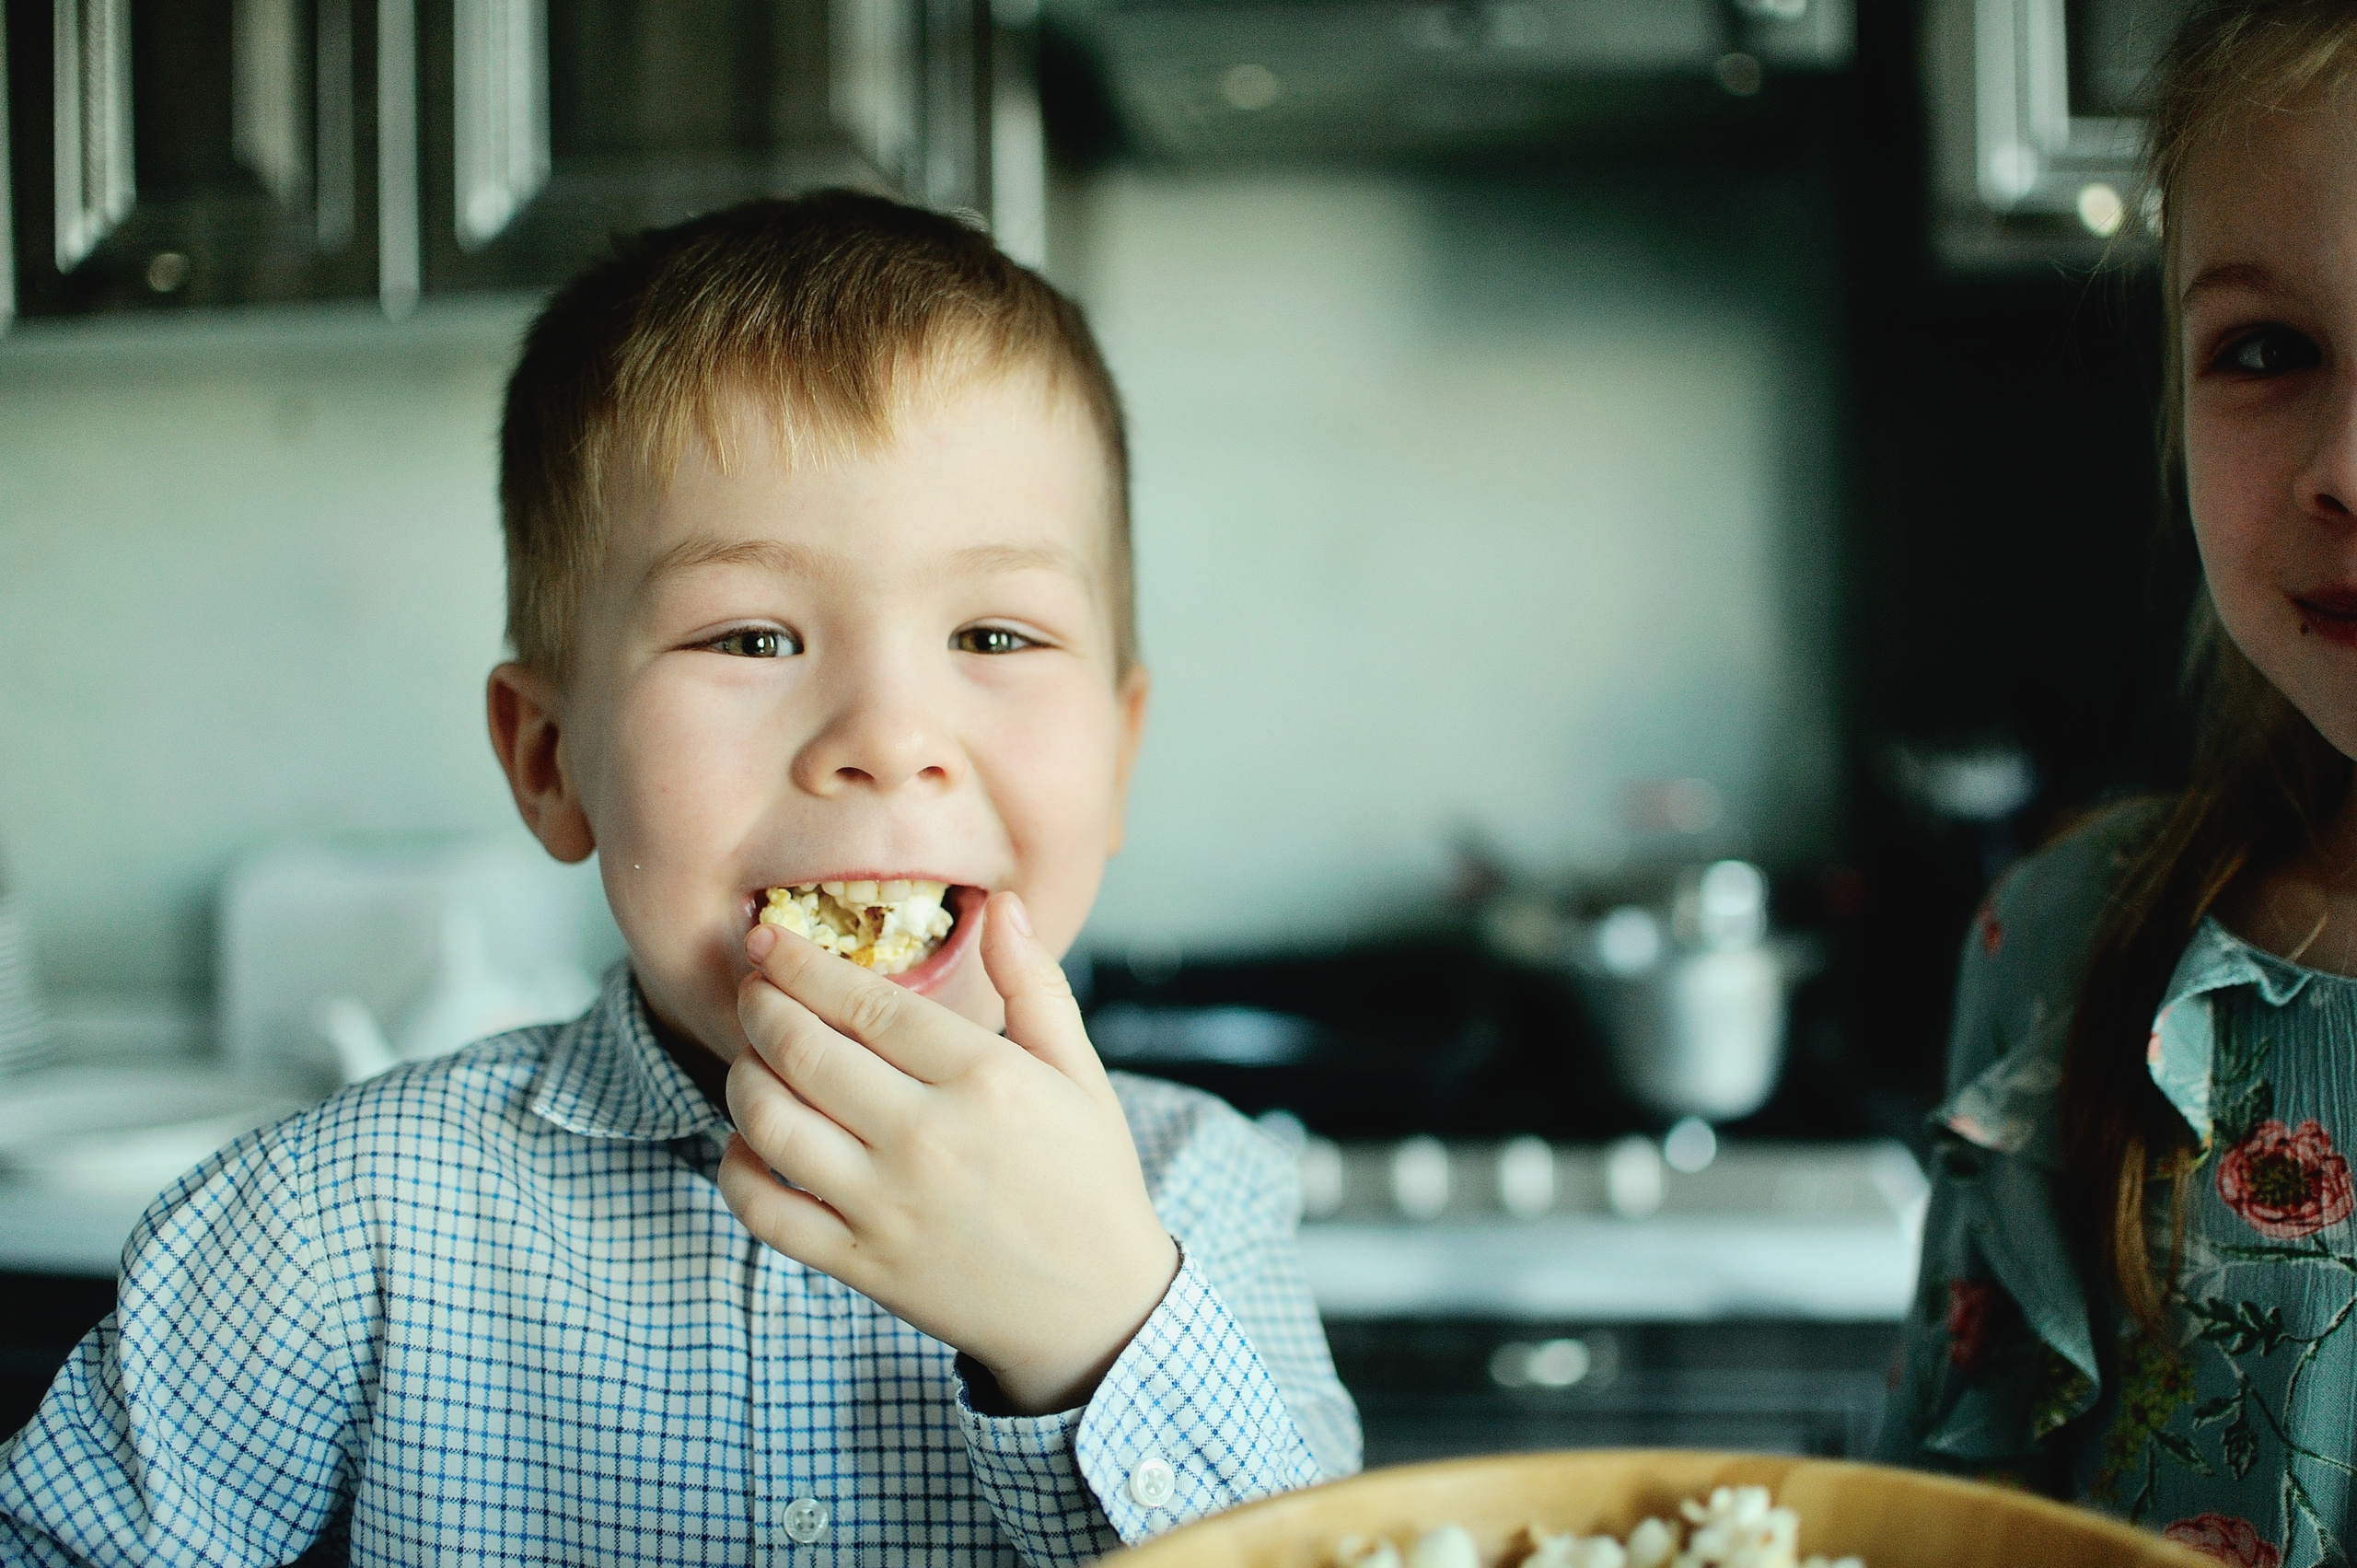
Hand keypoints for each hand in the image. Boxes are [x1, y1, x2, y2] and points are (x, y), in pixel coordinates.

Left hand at [717, 891, 1181, 1414]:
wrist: (1096, 1312)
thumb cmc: (1089, 1183)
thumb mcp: (1080, 1074)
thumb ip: (1035, 985)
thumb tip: (1001, 907)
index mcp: (986, 1080)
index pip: (868, 1005)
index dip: (803, 966)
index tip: (768, 942)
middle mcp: (928, 1139)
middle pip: (806, 1053)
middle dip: (761, 1008)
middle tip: (751, 989)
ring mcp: (888, 1207)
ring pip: (772, 1125)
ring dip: (742, 1077)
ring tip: (751, 1057)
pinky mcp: (862, 1264)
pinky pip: (767, 1212)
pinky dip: (737, 1171)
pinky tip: (748, 1143)